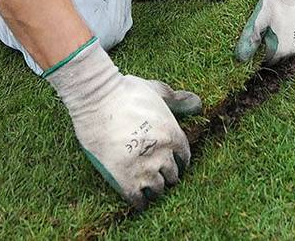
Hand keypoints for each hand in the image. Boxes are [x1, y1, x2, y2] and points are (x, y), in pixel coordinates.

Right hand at [45, 39, 198, 207]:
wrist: (97, 99)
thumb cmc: (125, 92)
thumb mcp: (157, 91)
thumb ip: (177, 100)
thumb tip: (197, 104)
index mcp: (173, 134)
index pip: (184, 156)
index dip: (180, 161)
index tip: (174, 164)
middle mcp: (163, 154)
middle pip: (172, 175)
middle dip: (168, 176)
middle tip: (161, 177)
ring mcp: (145, 168)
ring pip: (158, 189)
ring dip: (155, 190)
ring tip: (150, 190)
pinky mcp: (125, 179)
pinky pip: (138, 200)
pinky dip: (140, 203)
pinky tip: (139, 204)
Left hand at [235, 0, 294, 63]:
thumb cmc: (276, 3)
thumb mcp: (260, 20)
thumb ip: (253, 38)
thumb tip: (244, 53)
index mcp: (281, 50)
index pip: (269, 60)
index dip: (261, 54)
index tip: (258, 46)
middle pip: (280, 57)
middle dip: (272, 50)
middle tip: (266, 38)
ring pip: (291, 50)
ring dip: (283, 45)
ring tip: (276, 31)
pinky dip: (292, 39)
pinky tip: (286, 28)